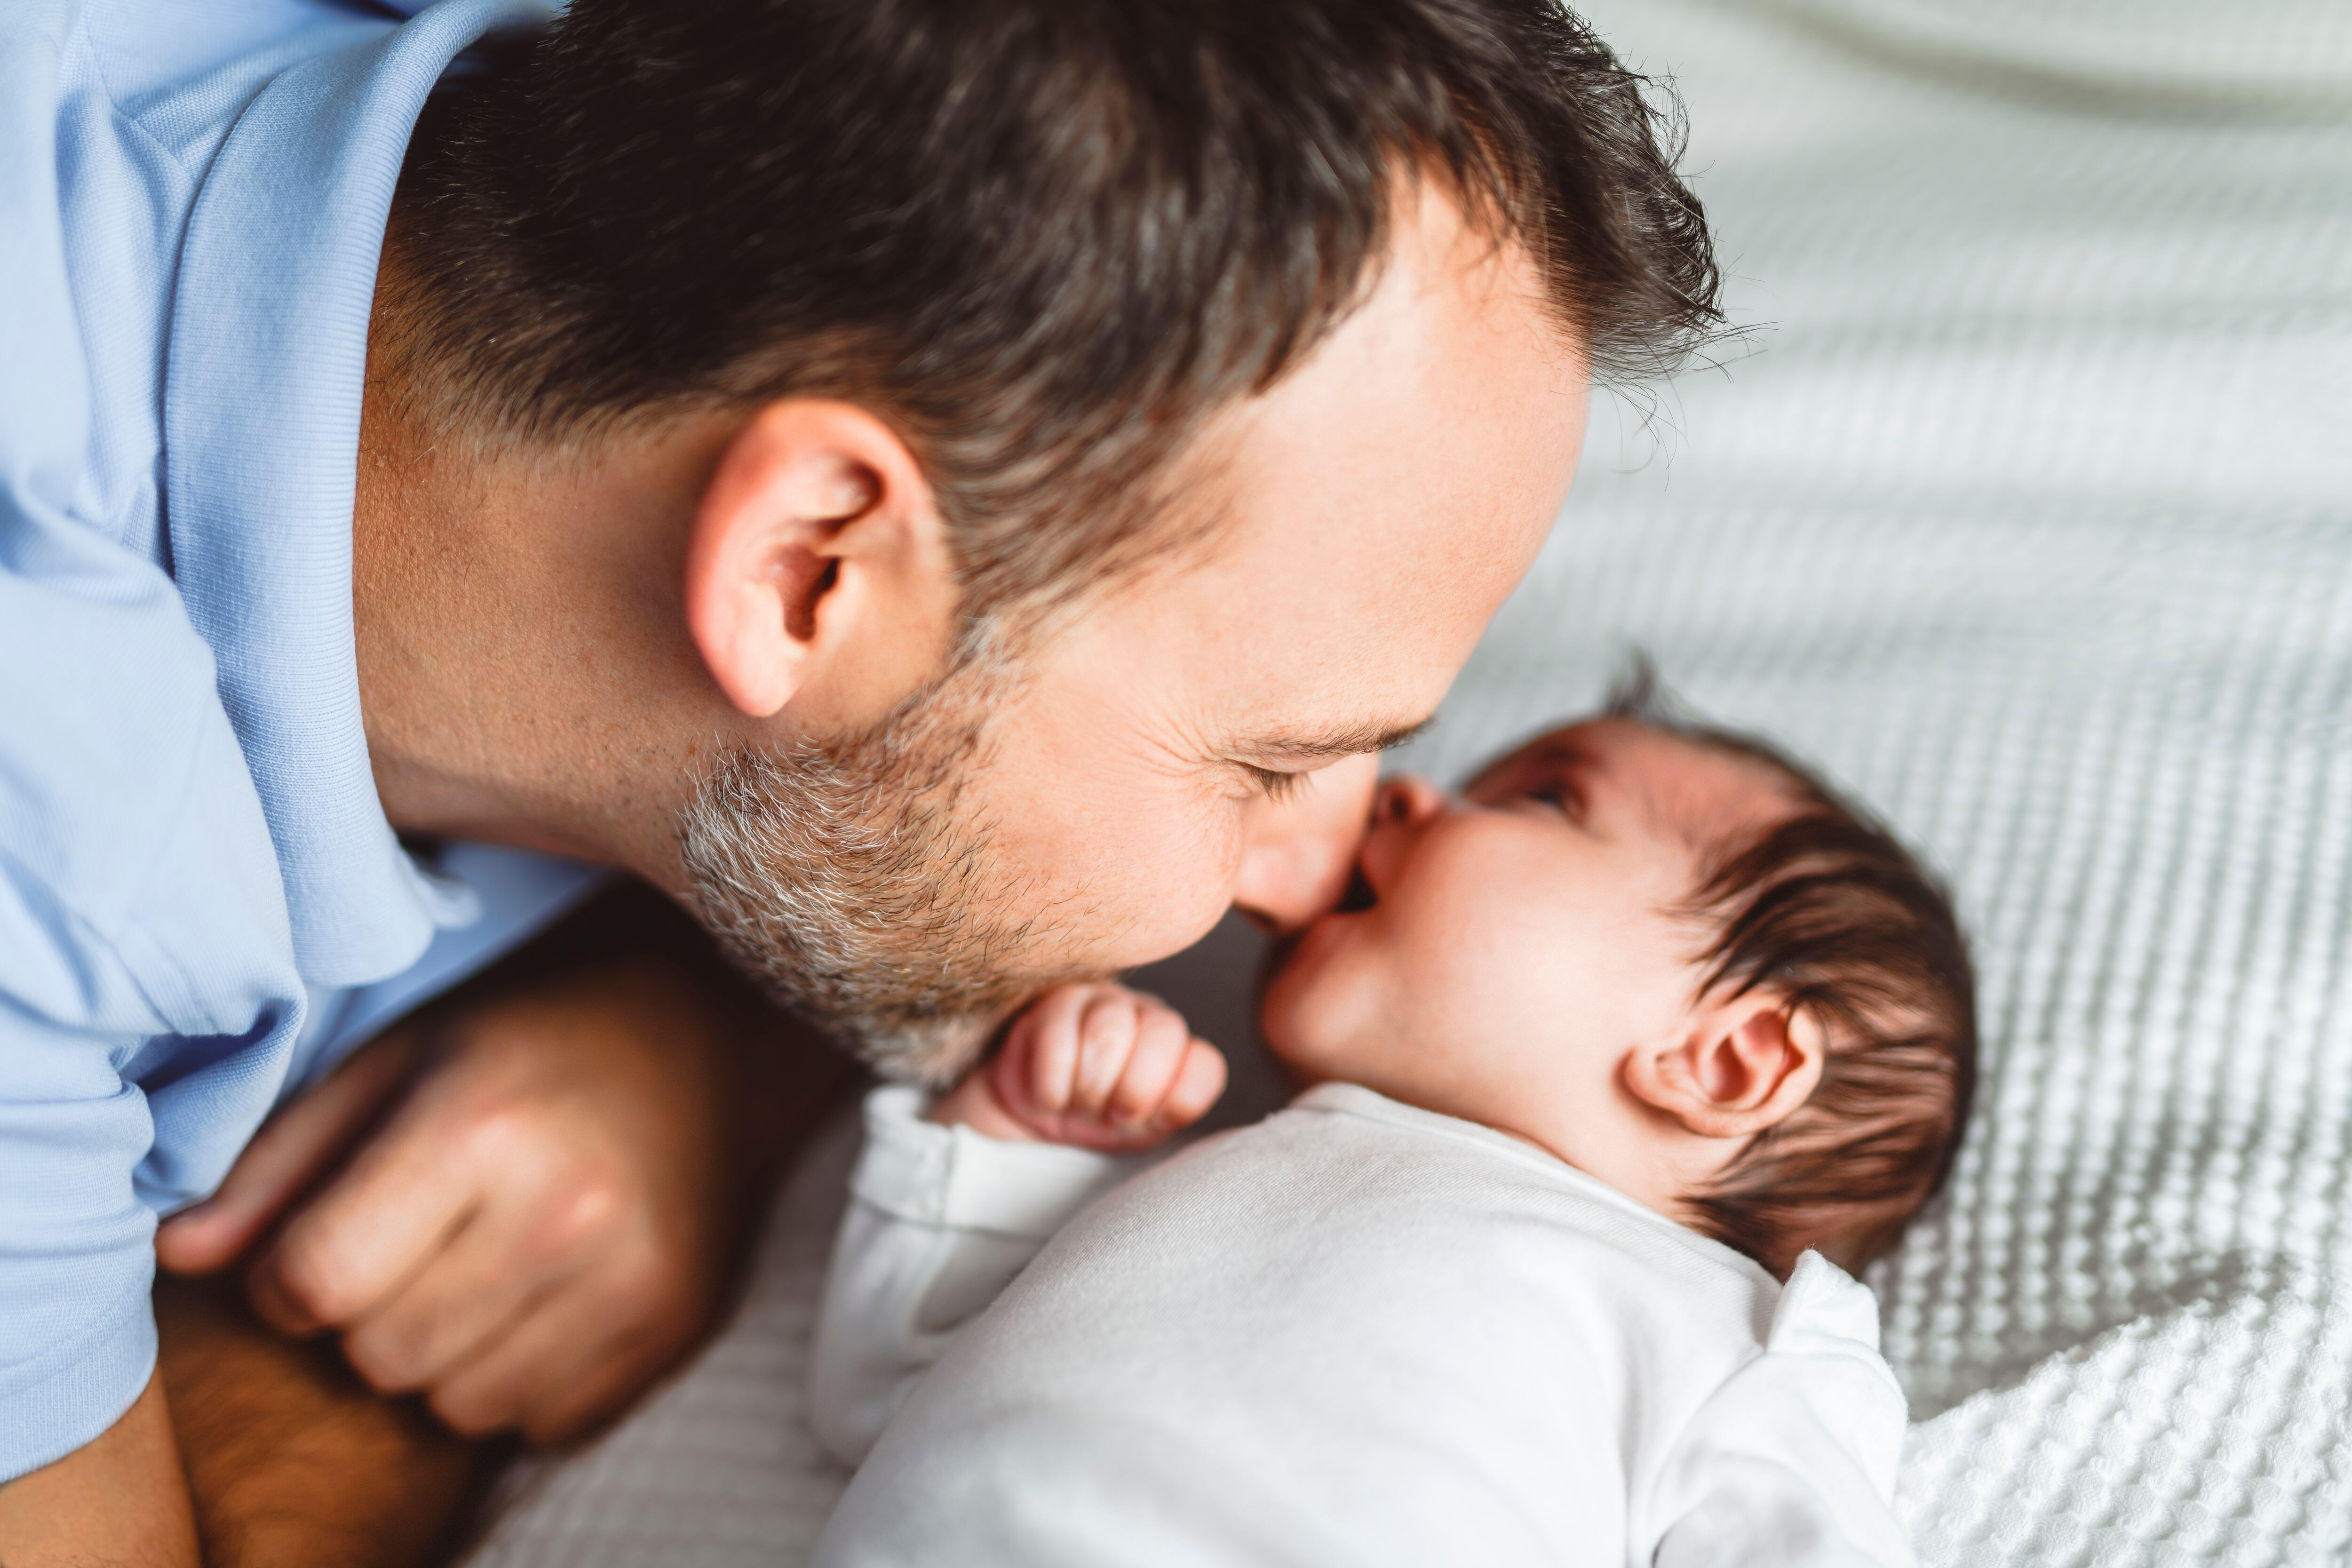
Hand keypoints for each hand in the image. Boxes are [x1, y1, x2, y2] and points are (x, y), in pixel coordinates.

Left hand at [155, 953, 763, 1443]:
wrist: (715, 1036)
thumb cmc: (532, 1045)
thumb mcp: (397, 1062)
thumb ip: (280, 1162)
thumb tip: (181, 1259)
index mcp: (479, 1129)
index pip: (315, 1283)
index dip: (291, 1278)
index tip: (325, 1239)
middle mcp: (563, 1212)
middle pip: (380, 1358)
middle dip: (372, 1317)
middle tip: (422, 1246)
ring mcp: (630, 1279)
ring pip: (456, 1407)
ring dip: (446, 1359)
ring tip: (487, 1270)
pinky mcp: (676, 1327)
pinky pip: (542, 1424)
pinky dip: (523, 1380)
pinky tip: (547, 1298)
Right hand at [930, 981, 1225, 1150]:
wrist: (1033, 1113)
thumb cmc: (1096, 1117)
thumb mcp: (1139, 1130)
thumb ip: (1172, 1111)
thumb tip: (1182, 1100)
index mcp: (1178, 1050)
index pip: (1205, 1065)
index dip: (1176, 1102)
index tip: (1145, 1122)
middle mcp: (1147, 1015)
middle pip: (1164, 1032)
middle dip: (1134, 1090)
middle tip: (1109, 1116)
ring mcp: (1101, 1000)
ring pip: (1110, 1030)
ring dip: (1091, 1087)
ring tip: (1077, 1108)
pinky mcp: (1053, 1003)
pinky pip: (1056, 1040)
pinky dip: (1053, 1086)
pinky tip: (1049, 1099)